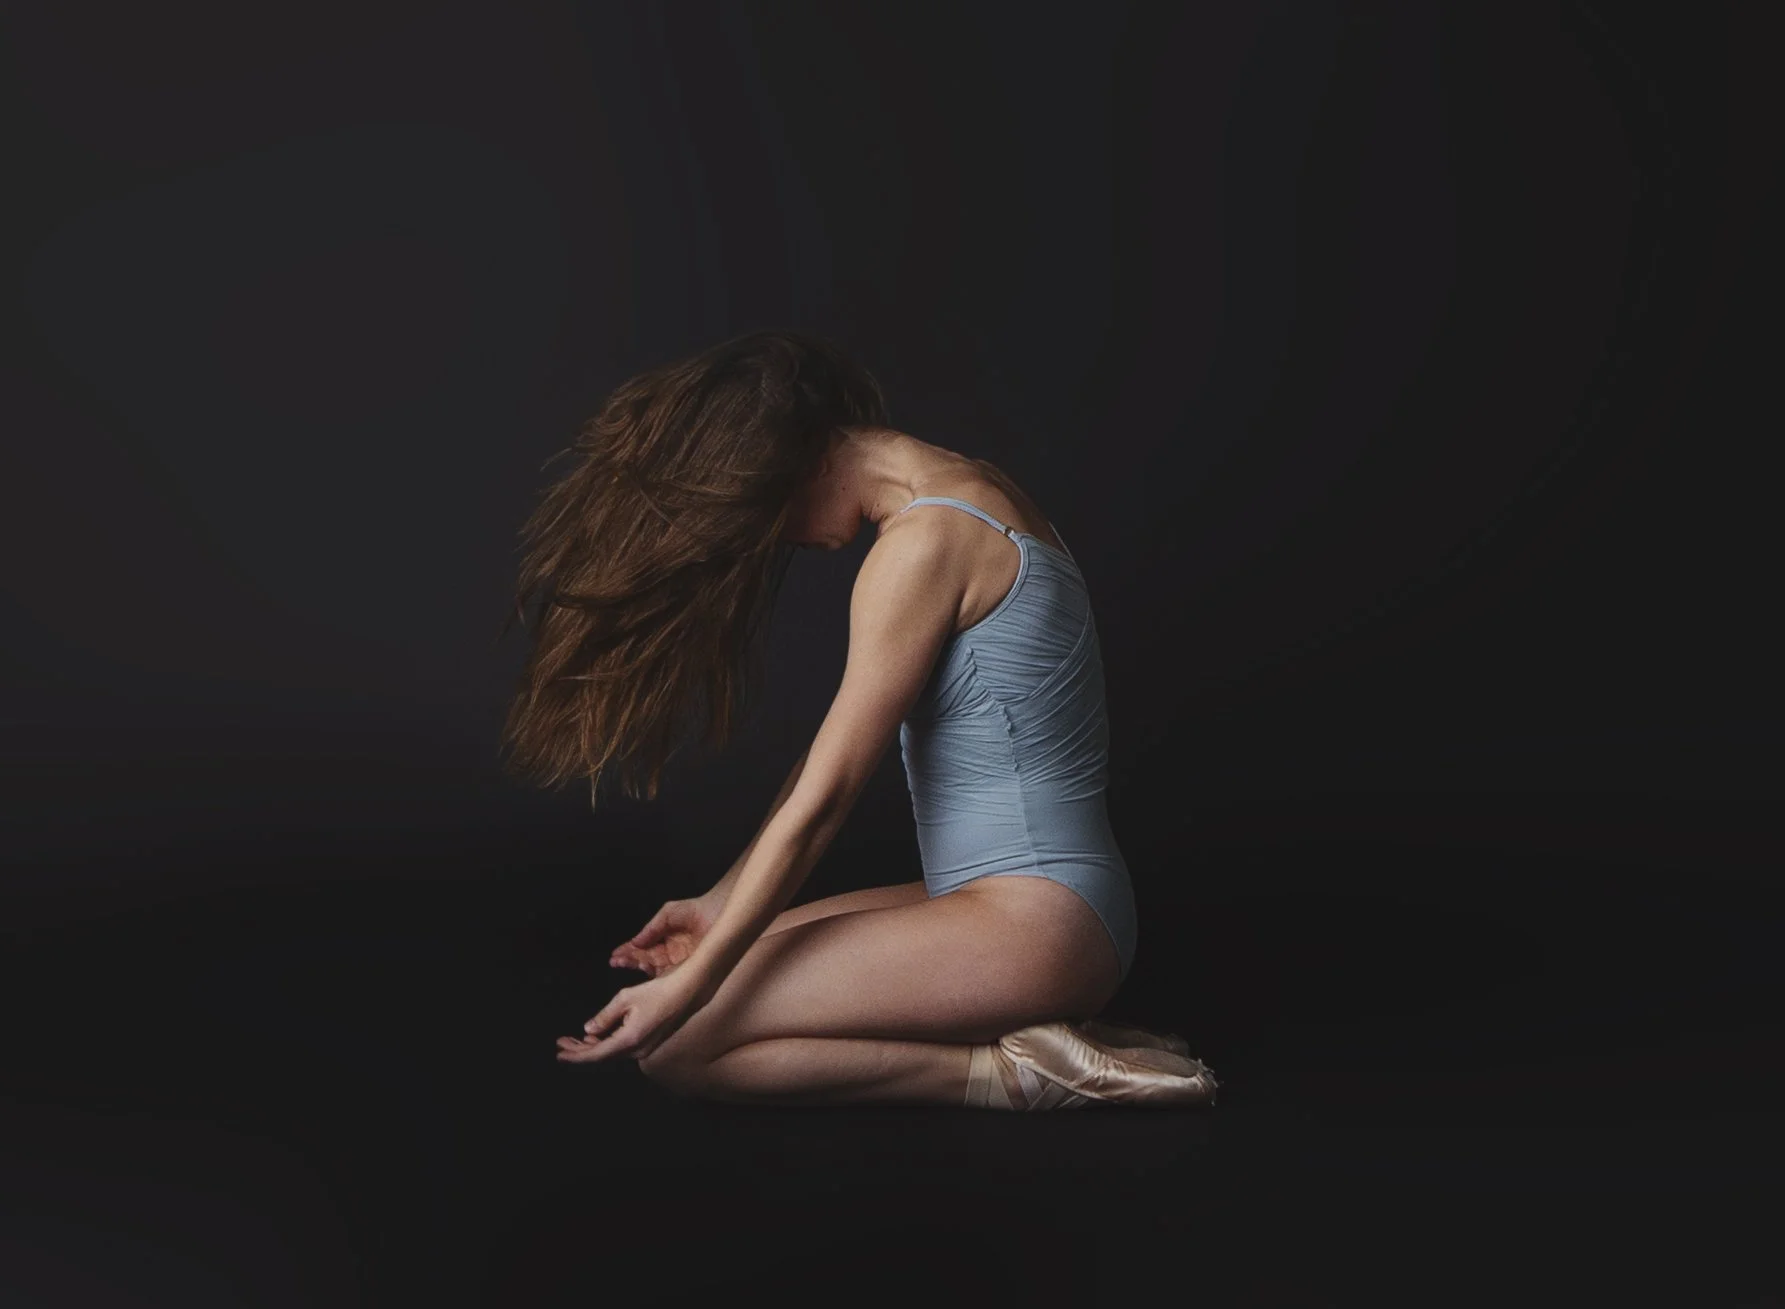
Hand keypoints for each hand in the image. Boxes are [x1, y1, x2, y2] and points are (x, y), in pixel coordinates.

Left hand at [556, 968, 706, 1064]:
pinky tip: (597, 1035)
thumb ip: (604, 1016)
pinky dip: (607, 1043)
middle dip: (580, 1050)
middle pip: (602, 1056)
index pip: (596, 1054)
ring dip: (593, 1047)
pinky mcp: (649, 1043)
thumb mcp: (625, 999)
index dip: (576, 1055)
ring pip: (612, 1052)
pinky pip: (622, 1048)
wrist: (687, 992)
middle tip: (561, 1043)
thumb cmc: (656, 991)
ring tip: (575, 1039)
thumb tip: (588, 1030)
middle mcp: (636, 1051)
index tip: (558, 1053)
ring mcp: (644, 1049)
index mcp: (628, 1040)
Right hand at [610, 890, 723, 977]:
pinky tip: (646, 972)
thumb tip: (635, 942)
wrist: (719, 911)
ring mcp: (679, 963)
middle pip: (646, 961)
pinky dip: (658, 975)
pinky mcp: (689, 969)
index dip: (628, 952)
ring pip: (655, 969)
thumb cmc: (695, 909)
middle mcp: (670, 955)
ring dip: (640, 967)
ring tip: (627, 963)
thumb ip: (652, 928)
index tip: (614, 956)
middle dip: (630, 961)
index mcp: (664, 941)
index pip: (642, 949)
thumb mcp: (668, 914)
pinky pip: (671, 975)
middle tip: (616, 962)